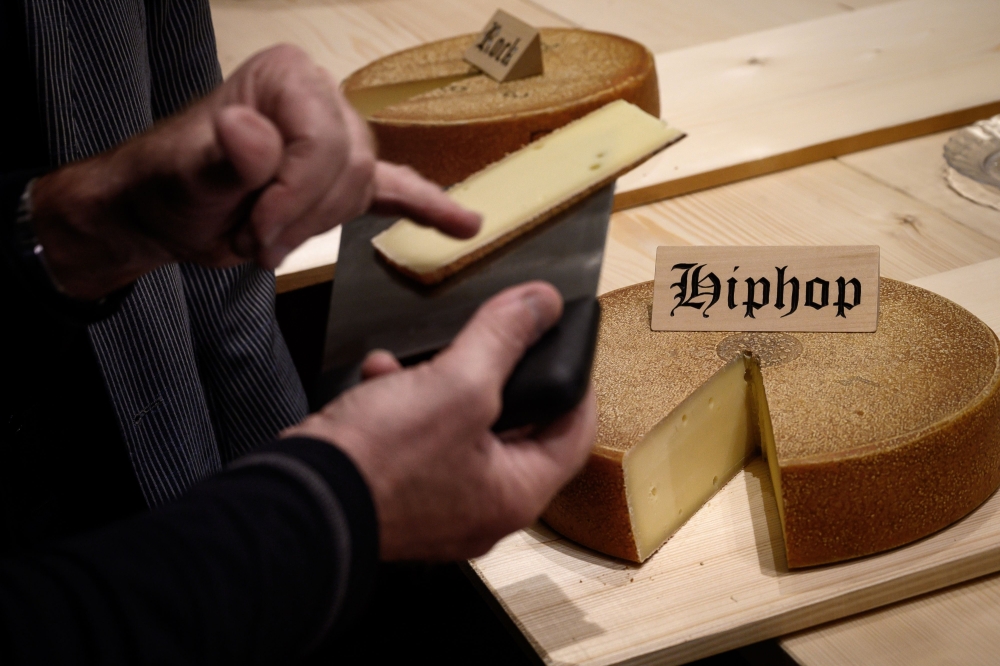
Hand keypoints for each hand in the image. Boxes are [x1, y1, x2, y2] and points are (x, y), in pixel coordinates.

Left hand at [30, 44, 479, 299]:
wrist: (169, 210)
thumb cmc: (171, 183)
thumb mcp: (187, 173)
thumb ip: (224, 157)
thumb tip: (252, 132)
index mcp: (287, 78)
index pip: (324, 140)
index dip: (296, 194)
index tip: (257, 229)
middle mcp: (322, 99)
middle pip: (348, 168)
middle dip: (303, 216)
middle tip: (255, 240)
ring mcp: (339, 139)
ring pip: (361, 191)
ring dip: (316, 227)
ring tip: (268, 239)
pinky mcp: (345, 179)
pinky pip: (398, 191)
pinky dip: (429, 208)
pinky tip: (465, 225)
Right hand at [284, 282, 596, 560]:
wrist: (296, 501)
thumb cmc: (380, 463)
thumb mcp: (457, 383)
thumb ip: (504, 338)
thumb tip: (542, 303)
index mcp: (515, 494)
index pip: (574, 435)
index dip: (579, 385)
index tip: (570, 349)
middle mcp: (481, 508)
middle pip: (515, 428)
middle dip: (496, 375)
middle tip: (496, 341)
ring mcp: (437, 505)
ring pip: (461, 428)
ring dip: (443, 383)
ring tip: (422, 356)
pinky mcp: (397, 494)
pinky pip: (417, 440)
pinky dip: (405, 402)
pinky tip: (380, 376)